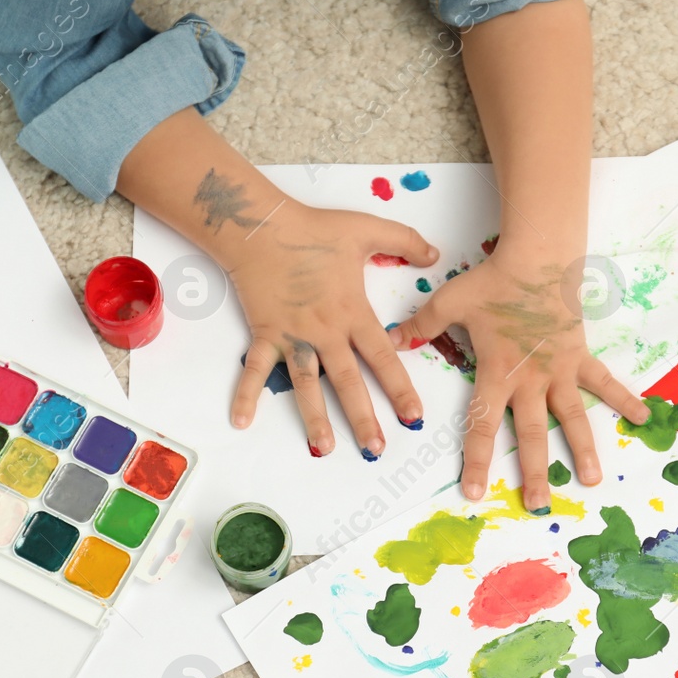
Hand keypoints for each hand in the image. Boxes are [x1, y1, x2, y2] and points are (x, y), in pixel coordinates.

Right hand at [225, 203, 439, 458]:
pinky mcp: (265, 334)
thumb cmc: (312, 229)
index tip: (414, 416)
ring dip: (314, 418)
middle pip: (348, 382)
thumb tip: (436, 254)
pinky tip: (241, 421)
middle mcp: (325, 332)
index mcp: (352, 312)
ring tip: (324, 448)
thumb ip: (405, 241)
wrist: (260, 227)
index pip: (383, 357)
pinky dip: (246, 394)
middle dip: (363, 418)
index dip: (399, 388)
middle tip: (376, 450)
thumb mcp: (366, 228)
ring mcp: (294, 336)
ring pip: (307, 385)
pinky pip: (256, 369)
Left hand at [387, 244, 649, 507]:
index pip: (483, 425)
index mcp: (497, 372)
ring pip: (572, 417)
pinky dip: (625, 398)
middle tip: (536, 505)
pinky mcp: (581, 355)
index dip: (478, 460)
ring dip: (582, 450)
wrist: (538, 257)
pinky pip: (605, 382)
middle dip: (533, 471)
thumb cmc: (494, 280)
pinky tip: (644, 418)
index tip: (475, 492)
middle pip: (531, 433)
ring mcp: (560, 370)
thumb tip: (393, 339)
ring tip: (590, 481)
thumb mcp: (450, 301)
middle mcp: (531, 379)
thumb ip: (422, 325)